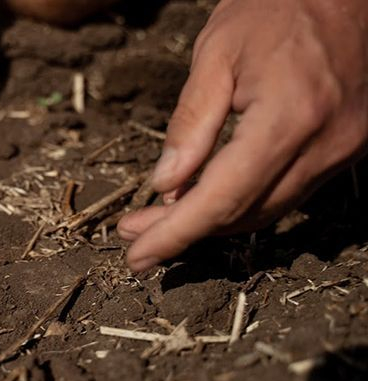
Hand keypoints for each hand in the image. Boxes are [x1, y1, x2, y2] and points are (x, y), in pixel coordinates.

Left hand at [117, 0, 367, 271]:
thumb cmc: (278, 7)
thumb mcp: (216, 54)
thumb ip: (191, 124)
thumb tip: (164, 186)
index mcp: (289, 119)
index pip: (222, 198)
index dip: (174, 234)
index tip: (137, 256)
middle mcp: (324, 144)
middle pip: (243, 214)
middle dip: (183, 232)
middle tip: (135, 236)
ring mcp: (343, 149)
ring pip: (266, 211)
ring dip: (211, 223)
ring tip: (160, 222)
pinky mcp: (347, 147)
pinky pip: (288, 193)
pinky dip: (242, 202)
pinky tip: (205, 198)